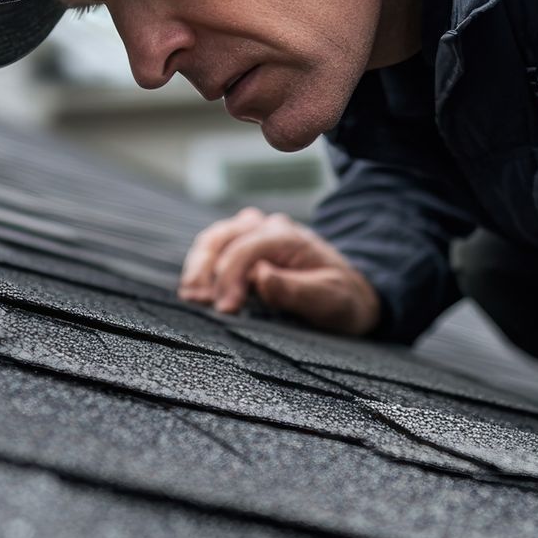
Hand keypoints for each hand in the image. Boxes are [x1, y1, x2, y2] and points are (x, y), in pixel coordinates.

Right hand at [178, 207, 380, 335]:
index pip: (247, 248)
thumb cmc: (338, 298)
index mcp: (288, 237)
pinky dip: (200, 268)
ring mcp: (254, 233)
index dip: (230, 277)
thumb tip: (260, 275)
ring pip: (214, 240)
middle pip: (223, 237)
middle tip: (200, 302)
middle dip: (206, 269)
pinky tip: (194, 291)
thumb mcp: (328, 298)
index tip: (226, 309)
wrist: (346, 293)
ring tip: (191, 296)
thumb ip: (295, 289)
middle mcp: (268, 228)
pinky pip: (214, 249)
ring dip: (198, 267)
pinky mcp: (244, 247)